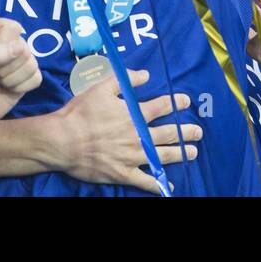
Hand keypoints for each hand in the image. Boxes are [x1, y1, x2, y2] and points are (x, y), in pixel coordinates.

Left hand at [0, 18, 41, 141]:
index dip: (2, 46)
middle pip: (23, 49)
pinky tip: (7, 89)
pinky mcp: (27, 76)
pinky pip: (36, 78)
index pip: (11, 29)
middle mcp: (8, 40)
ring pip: (31, 64)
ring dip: (11, 79)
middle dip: (5, 68)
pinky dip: (20, 87)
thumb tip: (20, 47)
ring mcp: (19, 58)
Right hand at [51, 70, 199, 192]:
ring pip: (162, 156)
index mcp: (133, 115)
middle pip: (168, 134)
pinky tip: (168, 187)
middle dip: (185, 132)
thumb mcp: (101, 88)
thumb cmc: (80, 113)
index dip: (176, 102)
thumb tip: (145, 75)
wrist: (63, 141)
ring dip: (179, 154)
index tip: (186, 101)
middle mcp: (137, 136)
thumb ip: (124, 80)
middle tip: (198, 132)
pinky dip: (158, 184)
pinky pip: (145, 181)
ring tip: (192, 152)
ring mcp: (132, 157)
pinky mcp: (123, 173)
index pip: (161, 107)